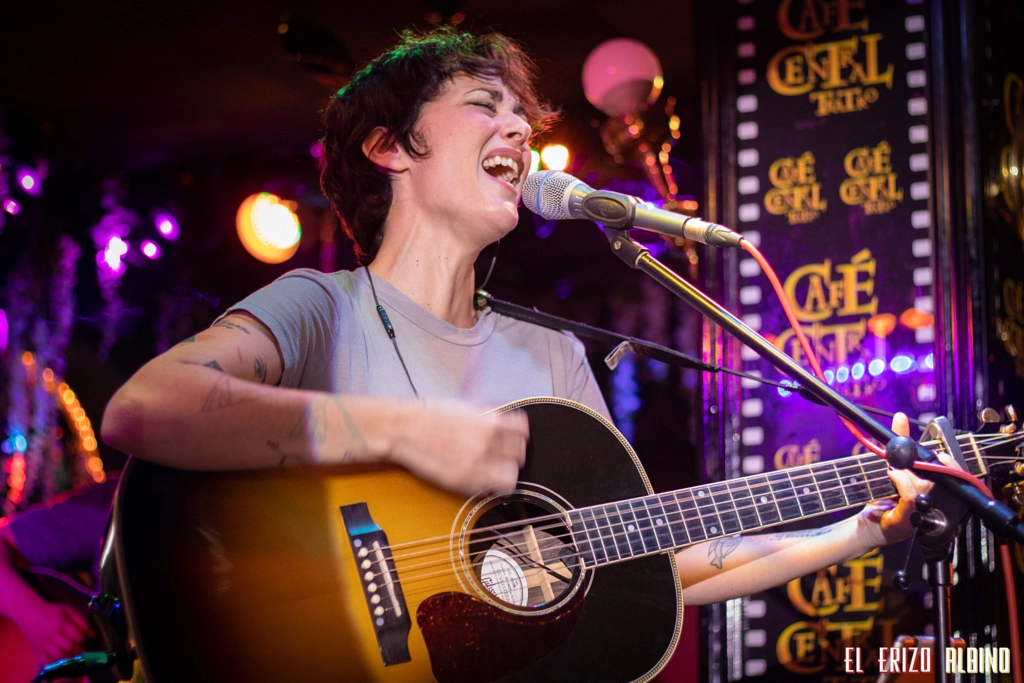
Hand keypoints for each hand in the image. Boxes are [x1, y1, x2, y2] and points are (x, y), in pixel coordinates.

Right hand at [16, 596, 93, 666]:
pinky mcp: (37, 652)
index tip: (91, 639)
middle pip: (70, 648)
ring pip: (60, 657)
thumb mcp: (68, 610)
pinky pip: (48, 662)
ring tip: (74, 653)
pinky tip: (61, 658)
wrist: (29, 613)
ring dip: (70, 657)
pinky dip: (56, 662)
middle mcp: (53, 637)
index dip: (86, 639)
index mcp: (62, 625)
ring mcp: (44, 646)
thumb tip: (93, 634)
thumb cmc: (52, 611)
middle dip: (80, 650)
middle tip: (84, 648)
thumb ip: (81, 621)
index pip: (78, 637)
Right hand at [390, 400, 528, 495]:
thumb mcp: (466, 408)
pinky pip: (491, 489)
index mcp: (490, 422)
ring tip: (497, 469)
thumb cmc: (430, 415)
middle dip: (514, 453)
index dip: (518, 434)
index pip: (522, 431)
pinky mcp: (464, 480)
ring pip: (511, 476)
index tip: (514, 436)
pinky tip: (483, 478)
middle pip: (520, 454)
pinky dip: (491, 485)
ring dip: (506, 472)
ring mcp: (477, 465)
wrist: (405, 430)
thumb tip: (503, 424)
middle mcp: (488, 444)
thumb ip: (487, 418)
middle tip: (505, 454)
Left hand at [855, 412, 960, 549]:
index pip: (951, 476)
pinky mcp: (906, 520)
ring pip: (925, 487)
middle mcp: (931, 505)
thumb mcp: (891, 467)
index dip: (951, 464)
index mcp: (933, 493)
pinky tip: (893, 475)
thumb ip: (897, 444)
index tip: (941, 454)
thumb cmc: (881, 499)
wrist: (865, 525)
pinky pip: (911, 497)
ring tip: (895, 469)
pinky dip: (902, 482)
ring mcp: (920, 514)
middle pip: (941, 481)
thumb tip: (900, 417)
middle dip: (928, 465)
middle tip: (914, 456)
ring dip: (909, 472)